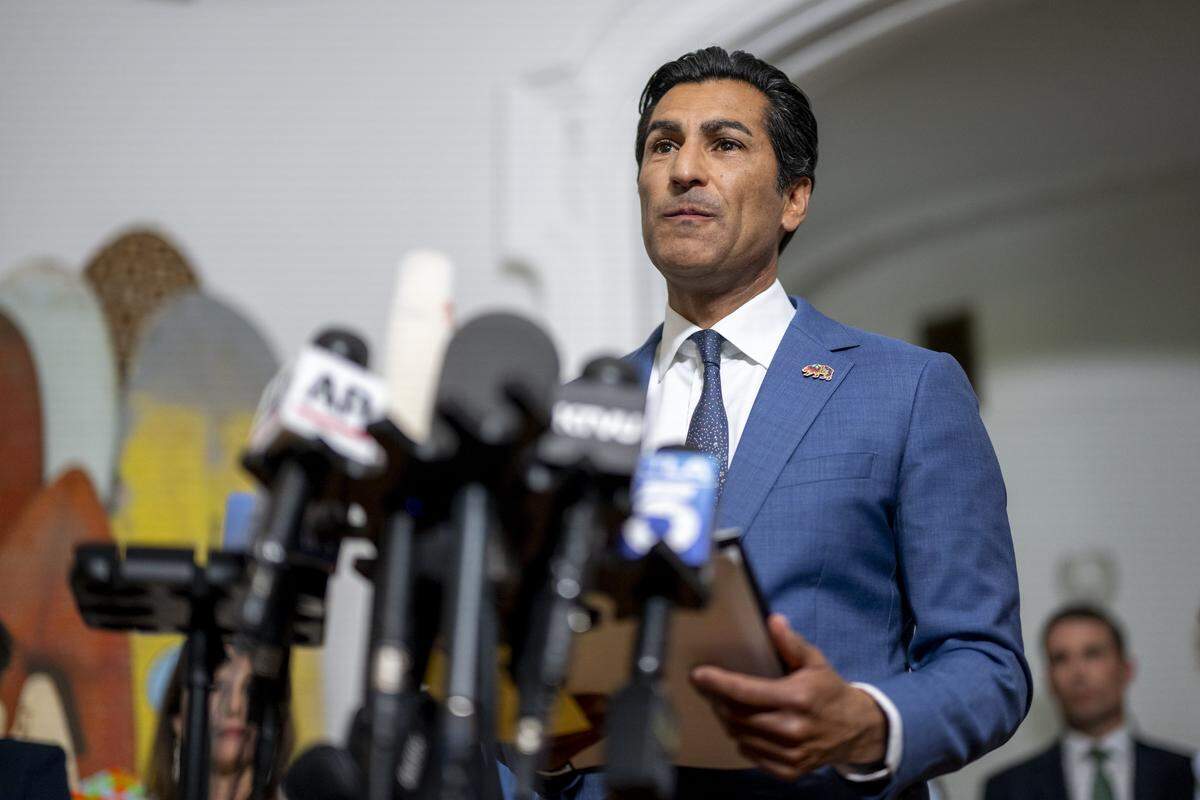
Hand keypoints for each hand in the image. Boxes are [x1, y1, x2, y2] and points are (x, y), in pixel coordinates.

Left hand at [689, 614, 886, 781]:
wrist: (857, 730)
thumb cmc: (829, 691)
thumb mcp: (815, 661)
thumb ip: (791, 643)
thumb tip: (773, 620)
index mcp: (796, 699)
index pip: (744, 692)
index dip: (717, 683)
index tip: (697, 675)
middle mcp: (792, 729)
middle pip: (736, 716)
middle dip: (717, 701)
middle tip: (709, 688)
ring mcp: (791, 753)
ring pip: (740, 737)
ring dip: (728, 720)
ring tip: (725, 705)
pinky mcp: (790, 770)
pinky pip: (751, 756)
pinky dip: (742, 740)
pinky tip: (745, 726)